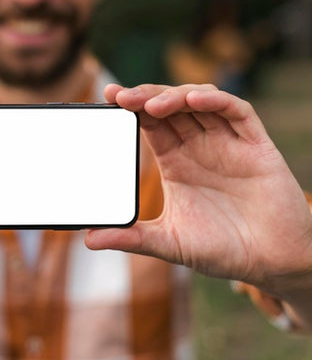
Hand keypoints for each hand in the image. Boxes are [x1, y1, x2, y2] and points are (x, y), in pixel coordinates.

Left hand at [86, 84, 311, 295]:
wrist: (271, 263)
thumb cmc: (222, 249)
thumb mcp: (168, 242)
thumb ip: (131, 238)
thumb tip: (88, 241)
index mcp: (177, 162)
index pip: (149, 124)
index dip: (129, 108)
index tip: (106, 98)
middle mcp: (200, 147)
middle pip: (169, 106)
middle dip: (144, 97)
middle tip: (118, 97)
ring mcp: (227, 143)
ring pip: (200, 101)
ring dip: (174, 96)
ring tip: (149, 105)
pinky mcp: (256, 146)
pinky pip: (237, 112)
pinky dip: (216, 101)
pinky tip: (194, 100)